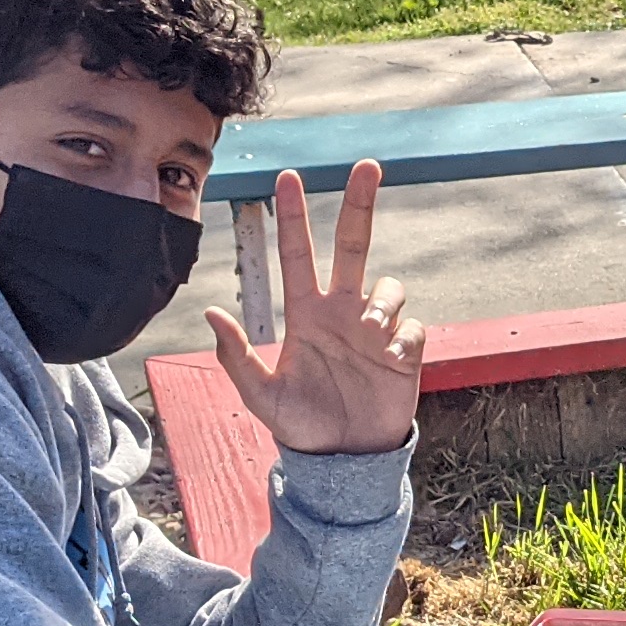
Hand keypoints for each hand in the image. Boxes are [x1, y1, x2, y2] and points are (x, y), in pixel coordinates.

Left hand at [209, 164, 424, 457]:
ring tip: (370, 334)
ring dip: (382, 301)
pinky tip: (393, 358)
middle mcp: (343, 312)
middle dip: (359, 204)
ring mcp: (376, 330)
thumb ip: (236, 356)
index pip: (299, 255)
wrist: (345, 460)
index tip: (288, 177)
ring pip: (389, 285)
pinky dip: (404, 335)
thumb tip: (213, 311)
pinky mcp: (404, 352)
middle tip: (367, 166)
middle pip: (354, 245)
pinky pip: (412, 326)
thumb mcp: (261, 396)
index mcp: (307, 315)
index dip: (294, 217)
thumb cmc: (301, 426)